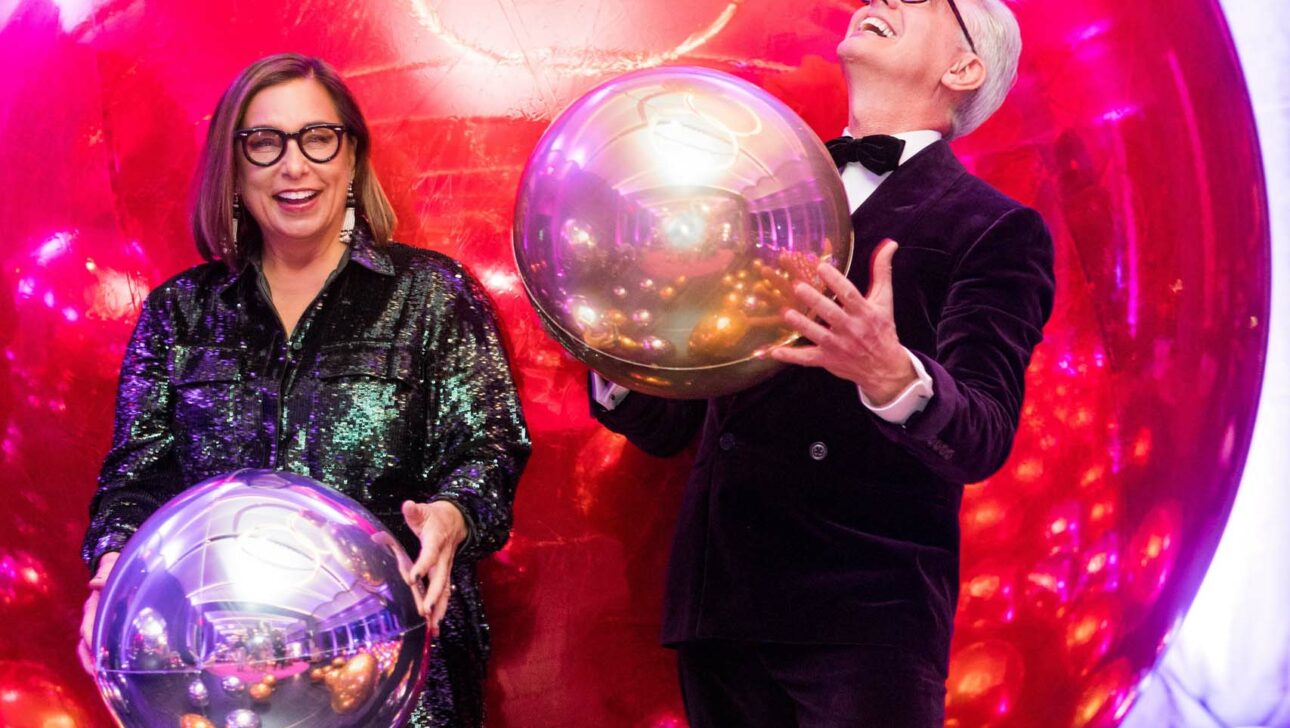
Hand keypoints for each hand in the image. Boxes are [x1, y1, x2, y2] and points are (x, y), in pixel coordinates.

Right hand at [78, 551, 119, 674]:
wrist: (115, 568)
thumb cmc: (114, 570)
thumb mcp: (111, 569)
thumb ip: (105, 576)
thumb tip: (95, 584)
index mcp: (93, 608)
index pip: (88, 627)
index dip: (91, 640)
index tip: (96, 653)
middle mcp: (92, 619)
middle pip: (85, 644)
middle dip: (90, 660)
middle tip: (97, 676)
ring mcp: (98, 626)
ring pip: (89, 649)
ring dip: (94, 665)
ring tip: (101, 680)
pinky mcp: (106, 630)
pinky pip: (100, 648)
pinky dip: (102, 660)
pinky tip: (111, 672)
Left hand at [401, 500, 467, 638]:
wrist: (457, 520)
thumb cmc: (435, 516)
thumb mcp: (424, 511)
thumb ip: (414, 511)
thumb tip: (406, 505)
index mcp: (437, 541)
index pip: (430, 554)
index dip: (423, 565)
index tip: (413, 578)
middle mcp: (444, 557)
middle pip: (441, 578)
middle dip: (434, 596)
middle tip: (424, 611)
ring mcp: (446, 567)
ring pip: (445, 589)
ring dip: (439, 608)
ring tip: (432, 627)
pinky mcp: (445, 573)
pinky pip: (445, 592)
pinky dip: (441, 608)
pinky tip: (435, 625)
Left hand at [770, 239, 915, 403]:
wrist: (885, 367)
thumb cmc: (881, 328)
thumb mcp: (884, 300)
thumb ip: (882, 271)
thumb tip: (890, 244)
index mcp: (864, 312)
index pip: (849, 295)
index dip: (836, 281)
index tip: (821, 267)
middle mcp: (851, 329)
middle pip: (831, 313)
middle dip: (815, 300)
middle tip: (797, 286)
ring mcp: (839, 346)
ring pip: (818, 335)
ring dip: (802, 325)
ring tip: (786, 313)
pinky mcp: (828, 359)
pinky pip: (808, 358)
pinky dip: (792, 356)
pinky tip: (775, 351)